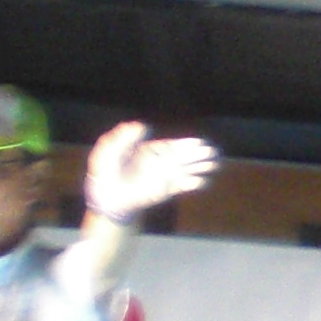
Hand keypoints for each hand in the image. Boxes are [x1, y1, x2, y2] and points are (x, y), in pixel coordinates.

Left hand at [84, 123, 215, 220]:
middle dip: (198, 154)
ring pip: (186, 170)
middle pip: (184, 157)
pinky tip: (200, 181)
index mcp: (151, 151)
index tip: (199, 142)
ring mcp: (164, 177)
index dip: (186, 144)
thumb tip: (143, 125)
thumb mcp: (110, 149)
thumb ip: (125, 136)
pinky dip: (191, 184)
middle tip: (212, 151)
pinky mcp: (164, 191)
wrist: (107, 195)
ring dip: (200, 167)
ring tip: (214, 164)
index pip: (172, 146)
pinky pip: (181, 187)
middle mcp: (161, 163)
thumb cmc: (106, 171)